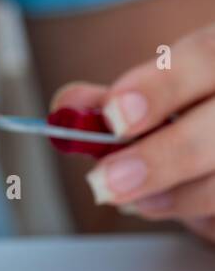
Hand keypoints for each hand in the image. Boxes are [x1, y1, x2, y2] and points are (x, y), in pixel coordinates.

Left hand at [51, 23, 214, 242]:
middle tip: (106, 182)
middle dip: (162, 157)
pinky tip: (171, 204)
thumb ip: (114, 100)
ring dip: (177, 196)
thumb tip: (69, 106)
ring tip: (135, 200)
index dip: (158, 87)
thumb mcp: (162, 95)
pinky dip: (199, 213)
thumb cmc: (199, 112)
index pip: (207, 56)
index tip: (113, 116)